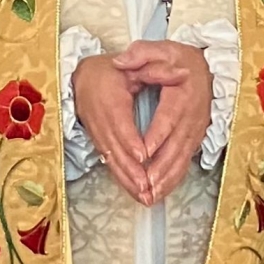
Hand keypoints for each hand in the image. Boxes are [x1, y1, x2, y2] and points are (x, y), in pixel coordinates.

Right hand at [73, 51, 152, 198]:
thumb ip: (156, 69)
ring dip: (127, 180)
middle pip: (116, 149)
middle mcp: (101, 121)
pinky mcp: (99, 142)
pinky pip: (110, 163)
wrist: (81, 77)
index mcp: (111, 101)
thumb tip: (181, 72)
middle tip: (147, 187)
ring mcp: (98, 134)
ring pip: (112, 160)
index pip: (121, 124)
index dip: (131, 141)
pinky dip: (122, 178)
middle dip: (131, 171)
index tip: (143, 156)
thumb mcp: (133, 67)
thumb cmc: (112, 71)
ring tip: (144, 196)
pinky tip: (135, 192)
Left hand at [118, 39, 212, 203]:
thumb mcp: (161, 49)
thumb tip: (120, 62)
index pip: (168, 118)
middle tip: (144, 184)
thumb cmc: (179, 58)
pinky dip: (173, 179)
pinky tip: (160, 193)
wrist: (208, 67)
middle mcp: (192, 116)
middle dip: (160, 167)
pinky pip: (185, 163)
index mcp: (182, 94)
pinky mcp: (195, 139)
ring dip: (166, 179)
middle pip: (176, 146)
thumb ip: (140, 54)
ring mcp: (195, 130)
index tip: (142, 152)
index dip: (156, 136)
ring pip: (181, 159)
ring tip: (150, 195)